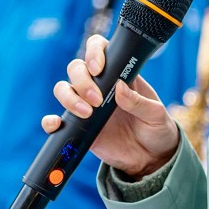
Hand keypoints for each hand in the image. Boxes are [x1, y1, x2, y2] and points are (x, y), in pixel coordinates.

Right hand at [45, 34, 179, 178]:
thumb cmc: (156, 129)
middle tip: (97, 100)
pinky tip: (57, 124)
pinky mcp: (78, 127)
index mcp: (119, 75)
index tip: (98, 68)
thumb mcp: (157, 115)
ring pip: (63, 89)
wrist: (150, 159)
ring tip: (87, 113)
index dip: (94, 52)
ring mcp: (86, 105)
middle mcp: (99, 86)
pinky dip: (51, 121)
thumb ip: (140, 102)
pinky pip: (56, 120)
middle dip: (82, 80)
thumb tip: (119, 88)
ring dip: (69, 98)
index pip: (100, 50)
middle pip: (76, 68)